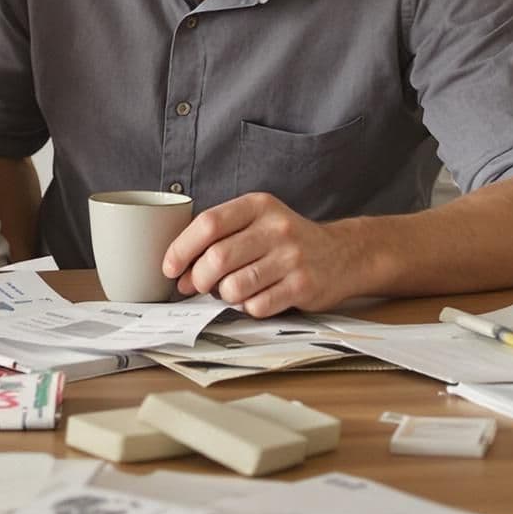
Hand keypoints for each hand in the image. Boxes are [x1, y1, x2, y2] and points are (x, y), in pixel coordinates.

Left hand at [160, 193, 358, 316]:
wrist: (343, 254)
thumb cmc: (287, 241)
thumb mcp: (258, 221)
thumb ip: (221, 236)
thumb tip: (179, 271)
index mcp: (258, 206)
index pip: (209, 224)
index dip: (181, 249)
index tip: (169, 267)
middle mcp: (276, 228)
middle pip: (218, 258)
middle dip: (197, 278)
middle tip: (195, 286)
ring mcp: (292, 257)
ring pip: (235, 286)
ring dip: (223, 295)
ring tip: (230, 291)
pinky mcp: (303, 285)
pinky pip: (258, 306)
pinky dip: (248, 307)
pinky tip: (256, 298)